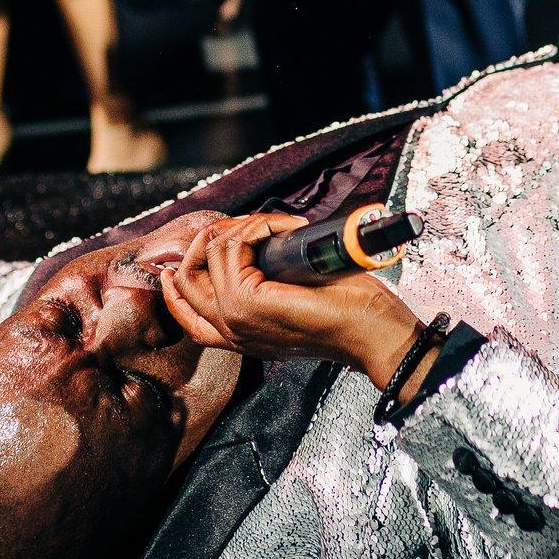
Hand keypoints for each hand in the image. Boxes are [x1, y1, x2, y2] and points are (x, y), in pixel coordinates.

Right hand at [158, 214, 424, 384]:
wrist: (373, 332)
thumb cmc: (347, 312)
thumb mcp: (295, 299)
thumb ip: (268, 283)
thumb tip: (261, 243)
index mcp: (237, 333)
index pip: (185, 303)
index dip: (192, 264)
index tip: (217, 237)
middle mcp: (227, 329)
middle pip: (188, 272)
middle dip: (214, 236)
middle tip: (253, 225)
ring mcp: (233, 317)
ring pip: (211, 251)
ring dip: (246, 225)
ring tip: (281, 226)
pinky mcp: (246, 302)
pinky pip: (232, 247)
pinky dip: (257, 226)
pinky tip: (285, 227)